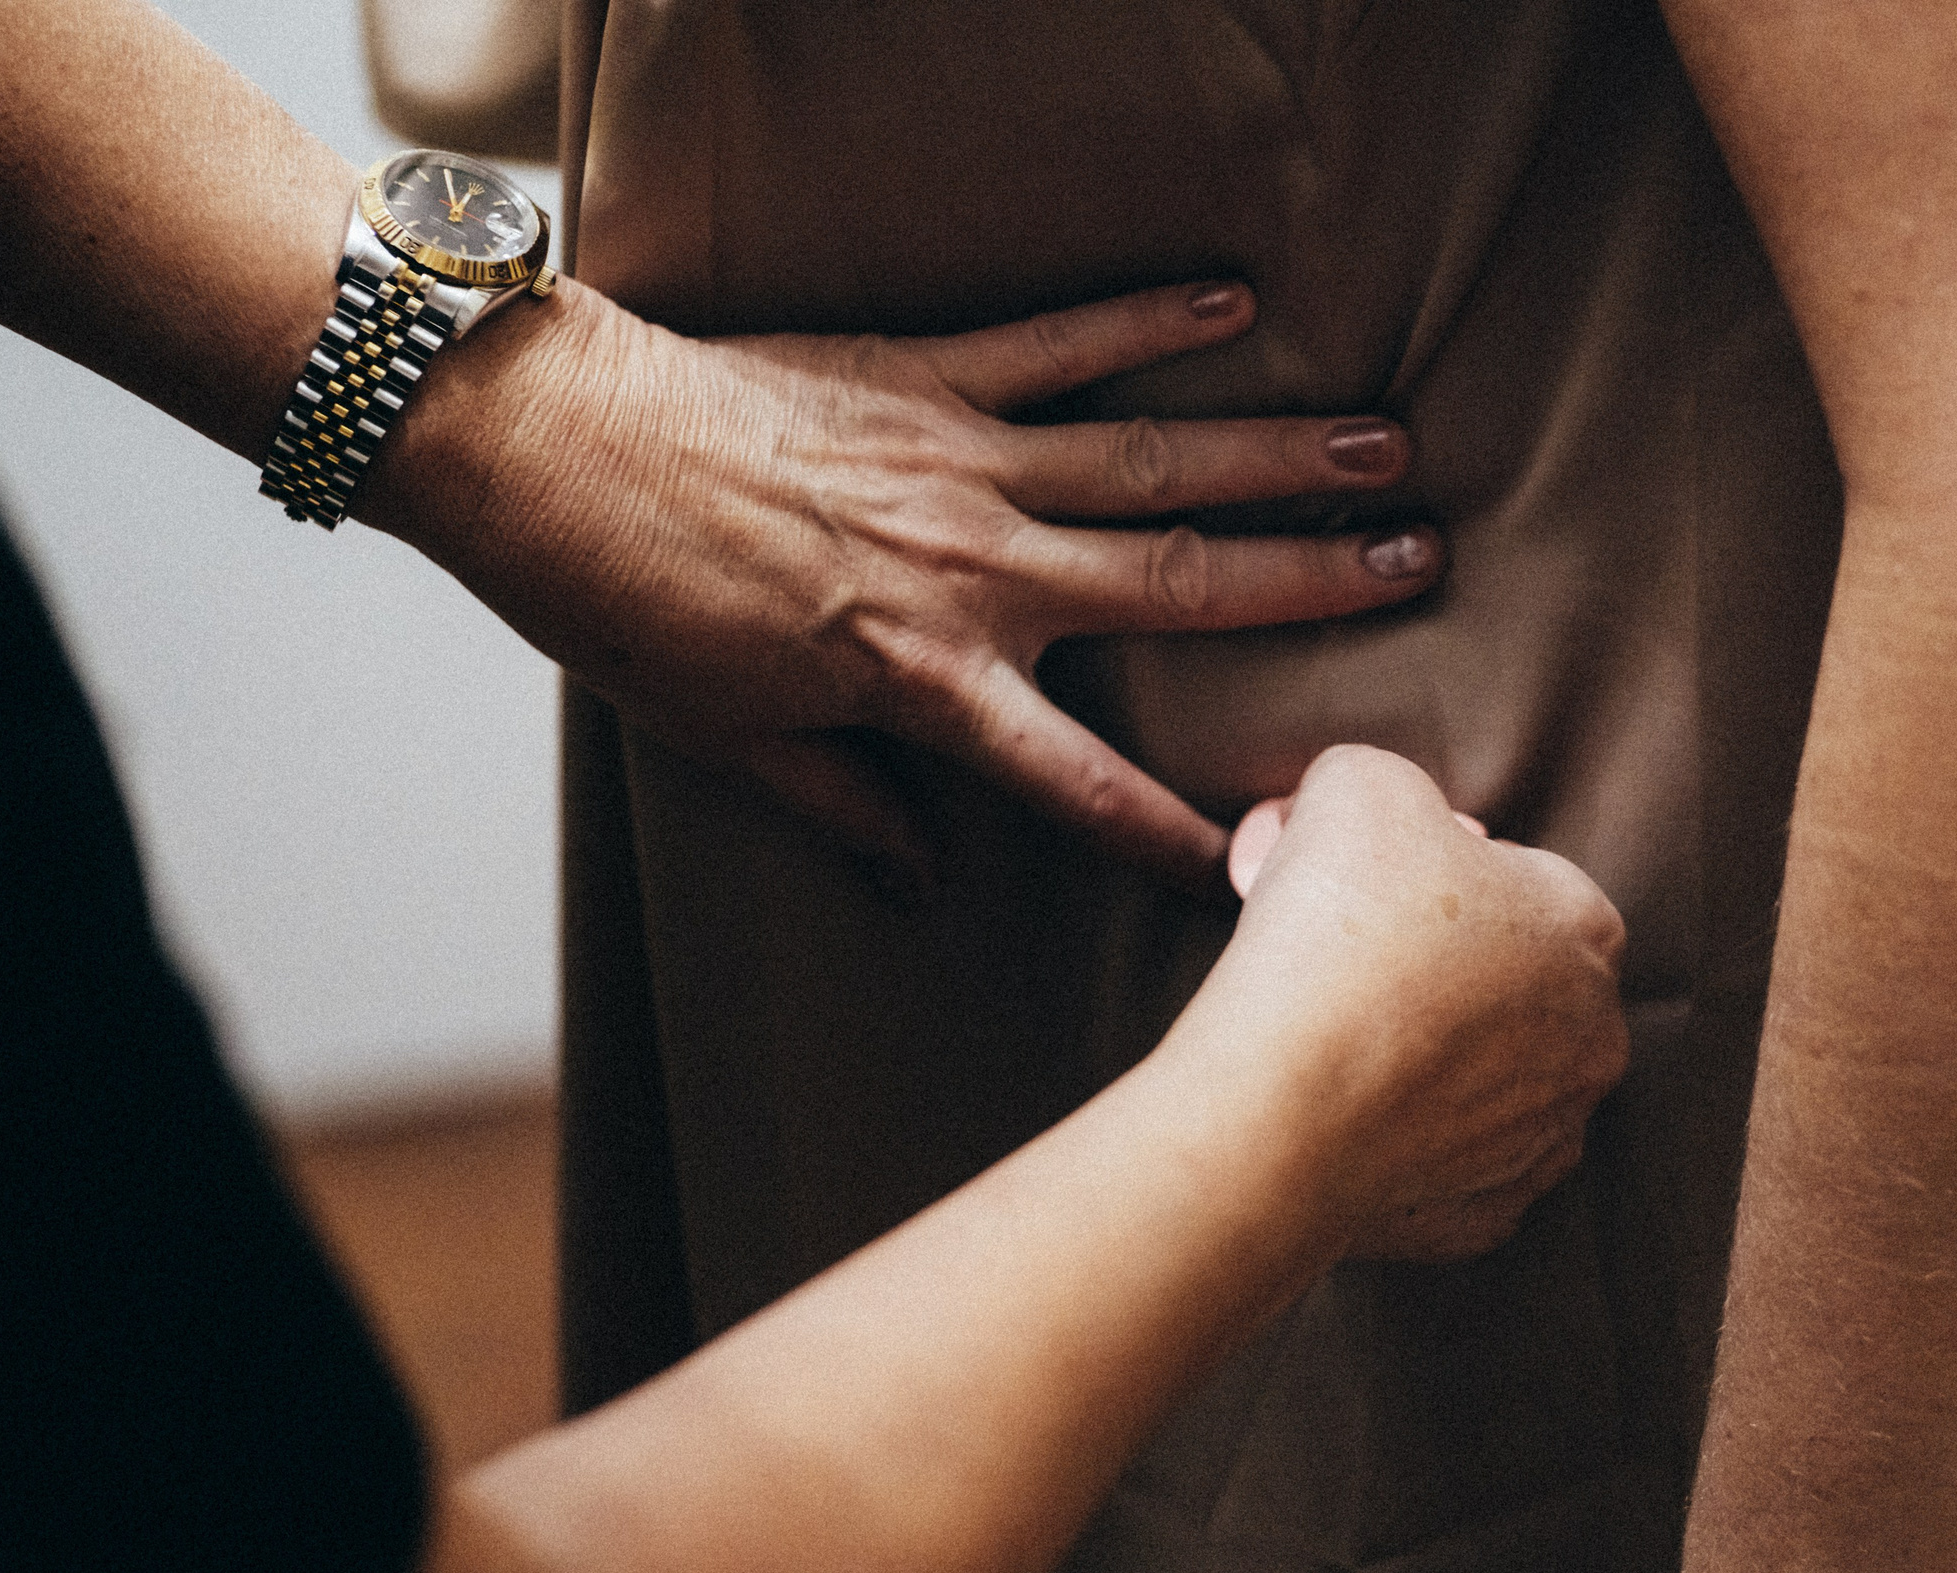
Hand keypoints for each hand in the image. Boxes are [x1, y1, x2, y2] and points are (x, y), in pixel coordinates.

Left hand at [373, 279, 1440, 889]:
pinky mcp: (922, 374)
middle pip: (1176, 584)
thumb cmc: (622, 606)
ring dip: (1275, 456)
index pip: (1078, 780)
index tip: (1264, 860)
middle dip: (1309, 581)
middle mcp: (974, 573)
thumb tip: (927, 884)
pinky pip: (1057, 343)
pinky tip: (1236, 304)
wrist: (538, 448)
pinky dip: (1147, 321)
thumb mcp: (728, 741)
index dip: (1173, 830)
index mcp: (927, 683)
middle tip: (1418, 561)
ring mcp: (958, 463)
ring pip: (1150, 462)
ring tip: (1382, 446)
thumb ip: (846, 809)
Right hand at [1168, 746, 1628, 1261]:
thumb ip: (1384, 781)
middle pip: (1512, 985)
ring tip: (1334, 1041)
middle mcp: (1591, 1037)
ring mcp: (1545, 1136)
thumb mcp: (1358, 784)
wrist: (1286, 1103)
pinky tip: (1346, 1123)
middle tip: (1344, 959)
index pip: (1523, 881)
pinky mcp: (1488, 1213)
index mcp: (1584, 926)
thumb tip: (1373, 809)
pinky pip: (1450, 1168)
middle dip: (1442, 971)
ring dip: (1427, 1060)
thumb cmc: (1337, 933)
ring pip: (1488, 1081)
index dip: (1438, 875)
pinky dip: (1405, 1149)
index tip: (1366, 887)